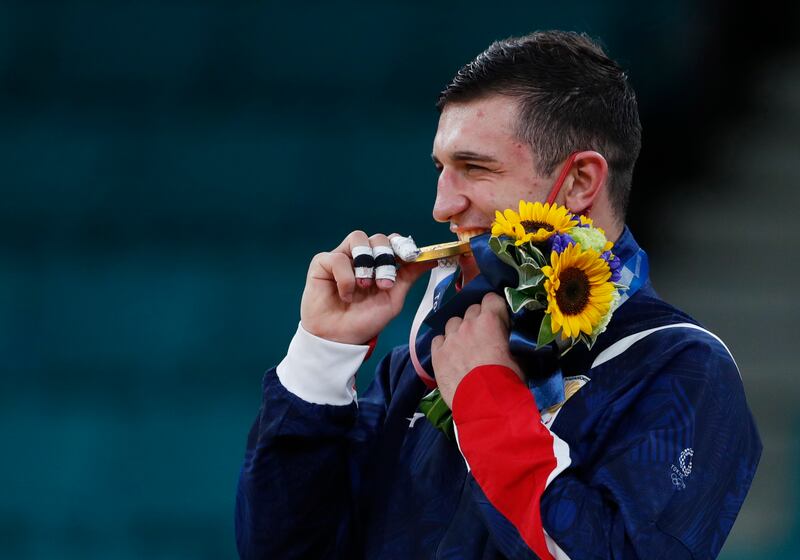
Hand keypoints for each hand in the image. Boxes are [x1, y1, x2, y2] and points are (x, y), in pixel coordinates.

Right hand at [300, 230, 433, 344]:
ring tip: (364, 285)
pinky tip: (346, 294)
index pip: (393, 242)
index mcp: (379, 264)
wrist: (340, 339)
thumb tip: (431, 258)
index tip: (410, 257)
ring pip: (357, 238)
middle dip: (385, 258)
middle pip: (378, 237)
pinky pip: (337, 257)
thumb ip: (409, 277)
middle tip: (384, 283)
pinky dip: (345, 277)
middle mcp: (361, 257)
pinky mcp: (322, 264)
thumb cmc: (366, 320)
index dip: (402, 245)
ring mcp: (342, 258)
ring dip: (366, 262)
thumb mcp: (393, 299)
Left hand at [431, 292, 522, 407]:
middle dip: (478, 320)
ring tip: (464, 346)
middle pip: (471, 310)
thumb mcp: (519, 355)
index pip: (491, 299)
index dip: (495, 309)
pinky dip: (444, 344)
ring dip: (459, 330)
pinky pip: (438, 339)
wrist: (487, 405)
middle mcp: (468, 324)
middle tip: (483, 336)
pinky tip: (450, 356)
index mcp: (490, 320)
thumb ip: (510, 337)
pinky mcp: (437, 353)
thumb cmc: (508, 380)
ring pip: (453, 323)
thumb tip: (508, 334)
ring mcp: (450, 338)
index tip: (498, 320)